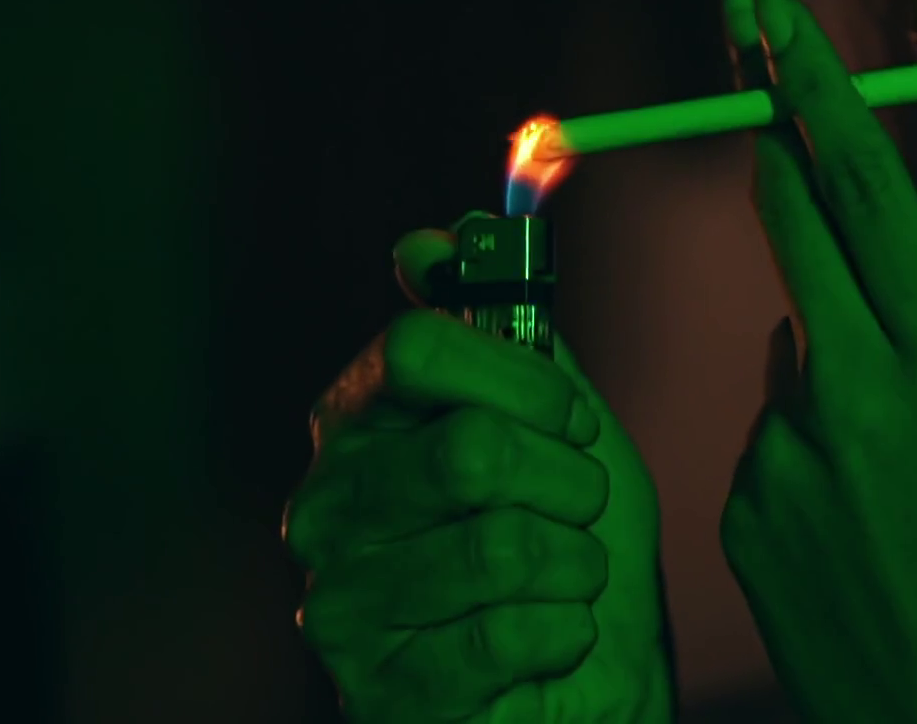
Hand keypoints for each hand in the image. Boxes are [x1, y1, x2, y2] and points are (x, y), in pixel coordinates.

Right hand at [284, 213, 671, 723]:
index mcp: (358, 426)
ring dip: (572, 565)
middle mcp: (326, 508)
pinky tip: (548, 640)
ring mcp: (340, 603)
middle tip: (579, 511)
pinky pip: (503, 635)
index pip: (418, 349)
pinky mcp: (379, 688)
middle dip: (565, 484)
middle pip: (468, 448)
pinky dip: (559, 633)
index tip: (567, 419)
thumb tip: (427, 238)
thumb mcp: (559, 425)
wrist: (590, 690)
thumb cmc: (569, 552)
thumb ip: (505, 328)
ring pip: (499, 545)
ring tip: (567, 580)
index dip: (520, 379)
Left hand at [717, 0, 916, 722]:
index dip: (810, 92)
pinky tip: (870, 518)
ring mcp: (786, 448)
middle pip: (792, 220)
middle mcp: (853, 387)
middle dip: (775, 138)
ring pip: (799, 337)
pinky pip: (780, 429)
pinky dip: (818, 438)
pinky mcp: (744, 505)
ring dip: (838, 346)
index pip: (865, 189)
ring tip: (911, 462)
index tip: (770, 23)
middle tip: (751, 69)